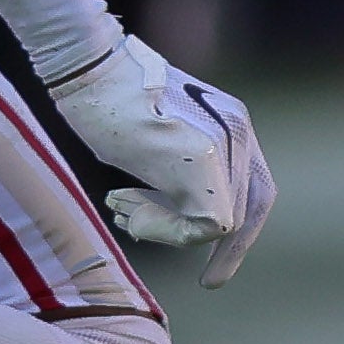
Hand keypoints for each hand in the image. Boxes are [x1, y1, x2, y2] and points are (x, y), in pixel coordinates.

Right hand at [39, 34, 276, 287]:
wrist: (88, 68)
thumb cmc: (105, 104)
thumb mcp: (151, 143)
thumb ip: (173, 175)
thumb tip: (169, 216)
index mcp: (230, 123)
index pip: (255, 191)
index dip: (238, 235)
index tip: (212, 268)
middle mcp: (238, 130)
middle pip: (247, 211)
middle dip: (219, 247)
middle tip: (202, 276)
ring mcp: (225, 141)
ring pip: (224, 223)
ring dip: (169, 231)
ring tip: (123, 208)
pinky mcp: (202, 156)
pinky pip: (208, 223)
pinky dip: (167, 230)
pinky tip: (123, 204)